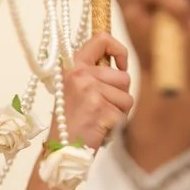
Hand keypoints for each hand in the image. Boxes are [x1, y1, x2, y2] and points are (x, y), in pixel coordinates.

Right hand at [60, 34, 134, 148]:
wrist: (62, 151)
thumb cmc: (72, 122)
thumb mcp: (75, 89)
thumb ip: (93, 74)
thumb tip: (120, 66)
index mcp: (72, 65)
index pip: (101, 39)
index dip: (119, 50)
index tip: (120, 66)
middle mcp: (79, 74)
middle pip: (123, 76)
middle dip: (120, 95)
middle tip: (102, 109)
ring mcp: (89, 90)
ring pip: (126, 96)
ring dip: (119, 111)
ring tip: (100, 120)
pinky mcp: (99, 108)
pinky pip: (124, 113)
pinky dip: (116, 125)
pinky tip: (101, 129)